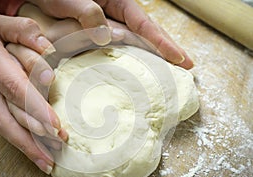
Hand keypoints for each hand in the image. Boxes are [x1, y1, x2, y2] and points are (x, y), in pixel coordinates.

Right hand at [0, 9, 66, 173]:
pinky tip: (32, 151)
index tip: (54, 124)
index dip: (34, 108)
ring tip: (47, 163)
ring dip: (26, 147)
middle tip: (58, 148)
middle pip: (8, 117)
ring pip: (3, 127)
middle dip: (33, 137)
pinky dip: (17, 141)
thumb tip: (48, 48)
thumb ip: (22, 31)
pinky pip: (1, 125)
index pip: (14, 88)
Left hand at [24, 0, 192, 68]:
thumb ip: (87, 12)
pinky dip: (129, 61)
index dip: (162, 41)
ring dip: (152, 57)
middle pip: (146, 33)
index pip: (143, 23)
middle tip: (186, 67)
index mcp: (114, 1)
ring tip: (169, 73)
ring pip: (134, 43)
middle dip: (166, 49)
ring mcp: (107, 28)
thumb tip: (105, 35)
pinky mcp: (96, 40)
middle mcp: (114, 15)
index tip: (180, 58)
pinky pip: (117, 50)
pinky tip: (137, 72)